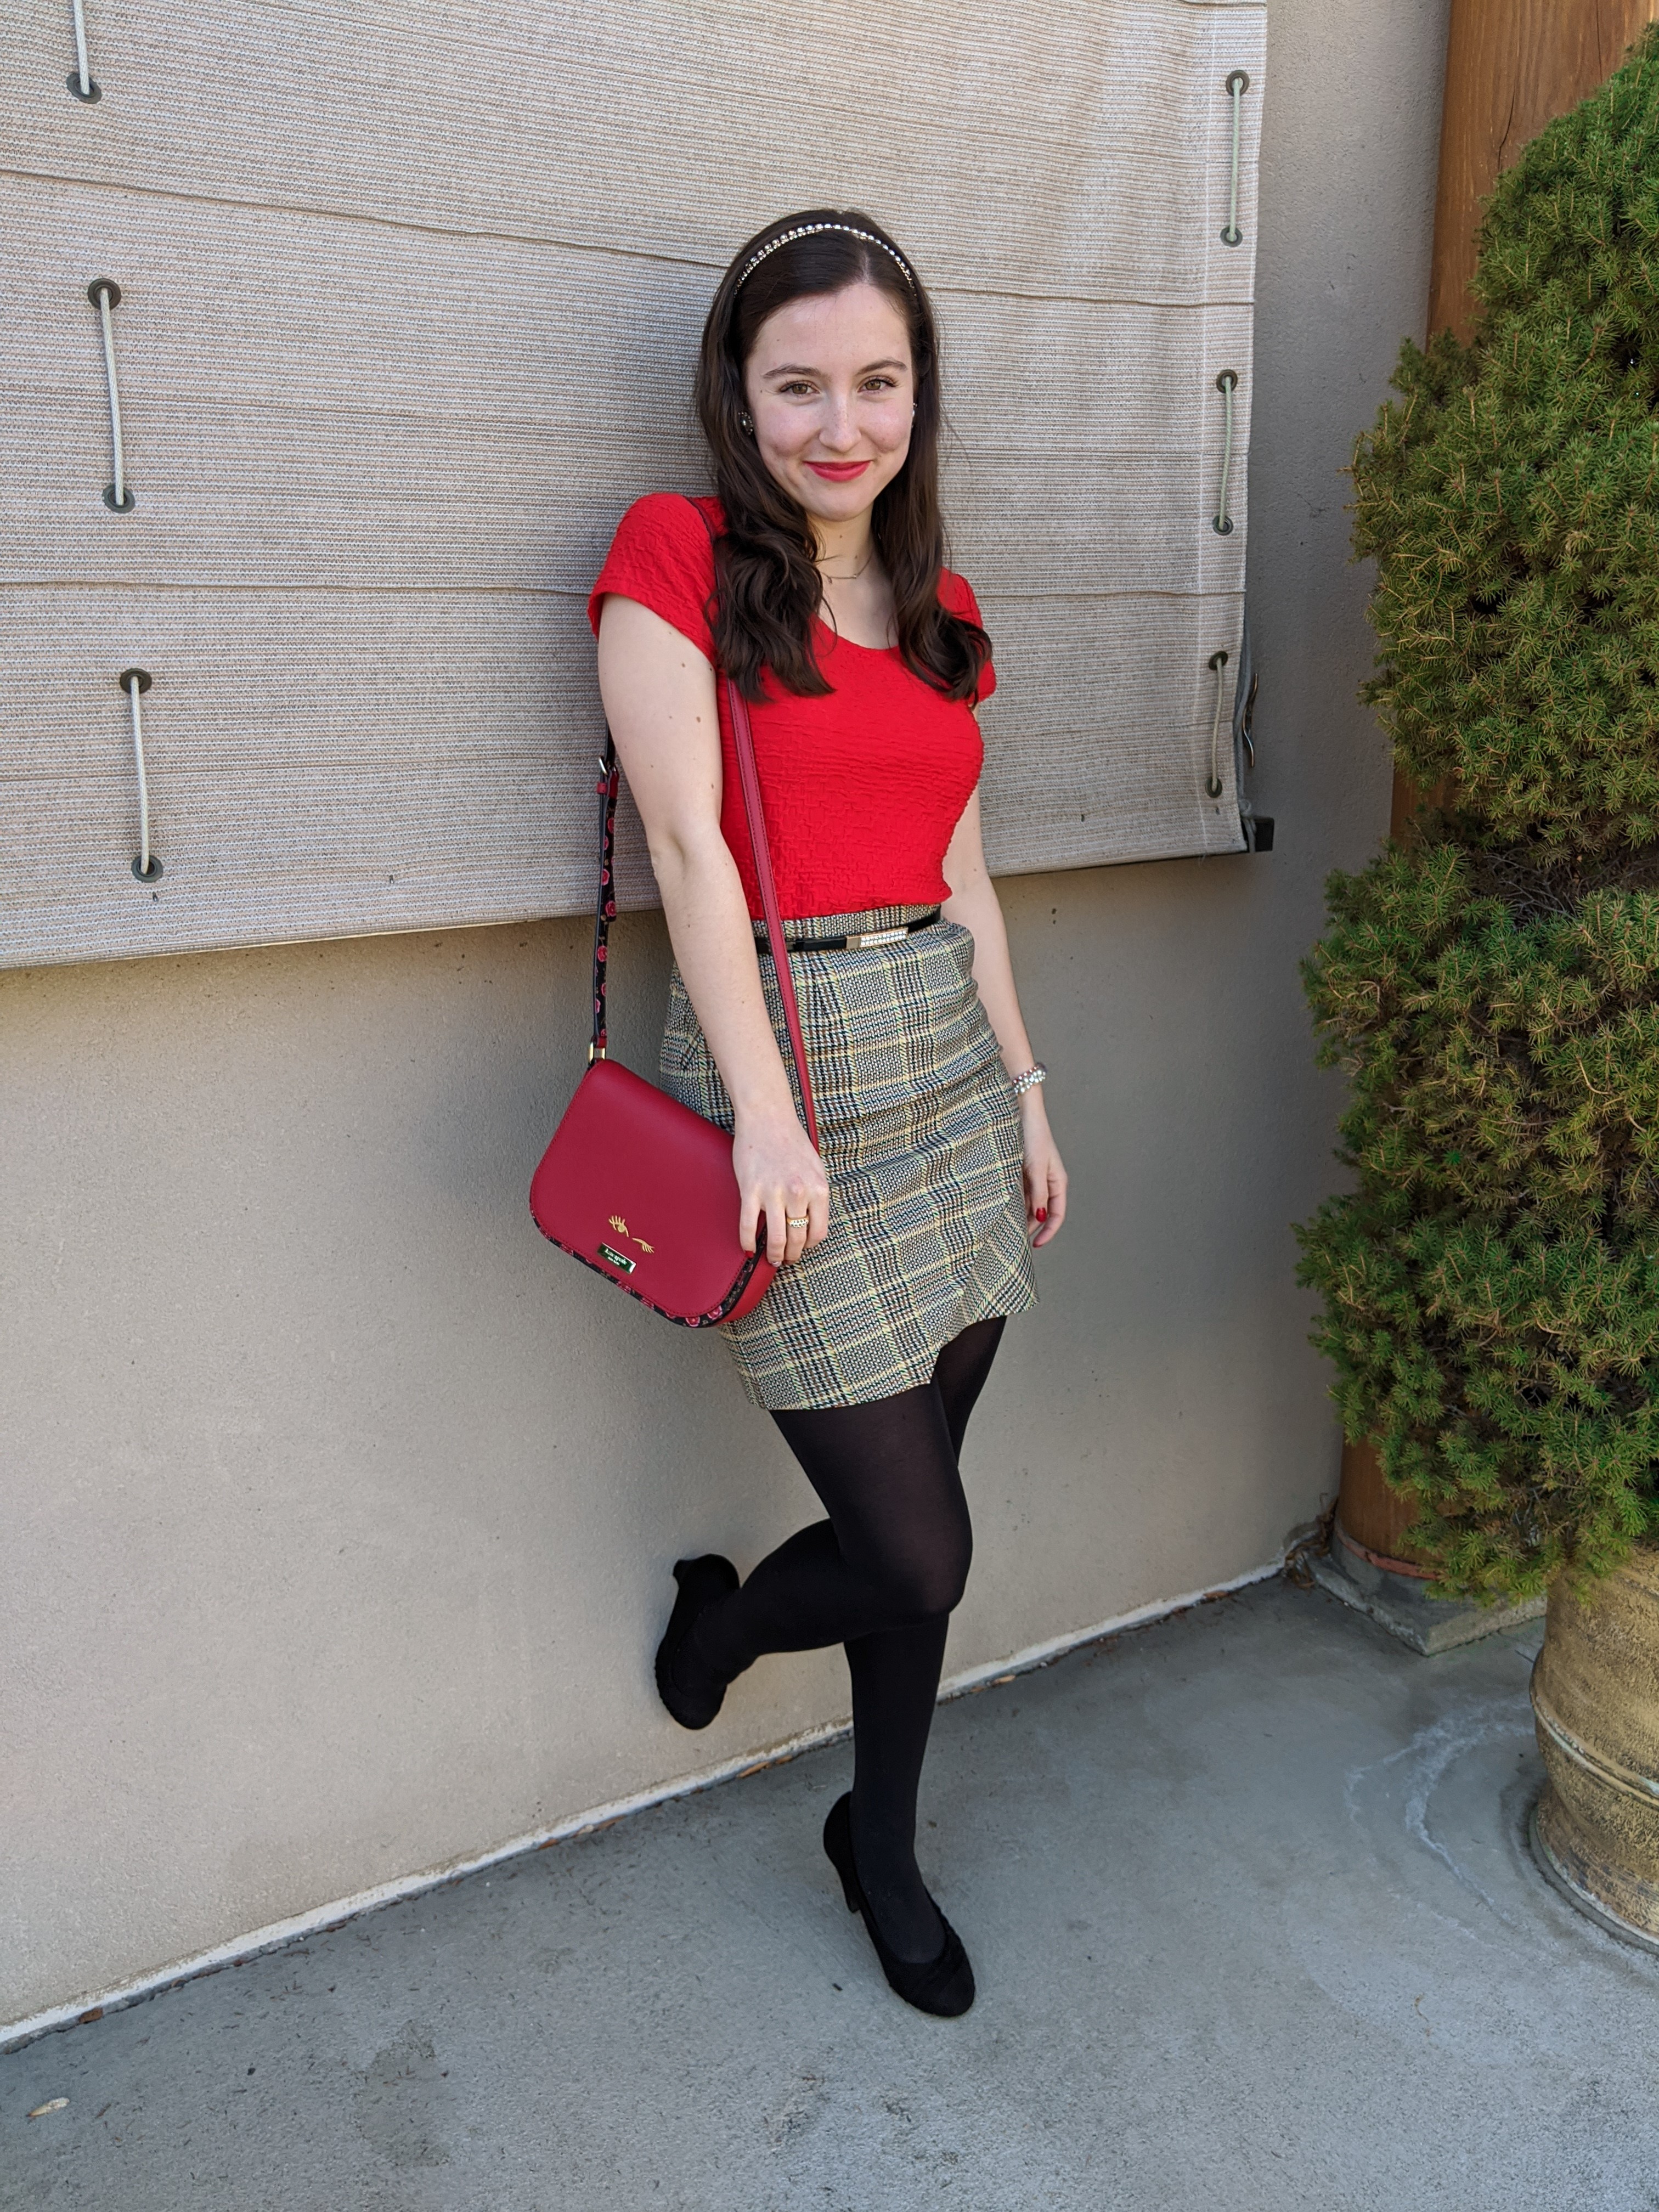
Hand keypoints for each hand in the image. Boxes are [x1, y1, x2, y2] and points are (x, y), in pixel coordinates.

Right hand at [732, 1105, 829, 1267]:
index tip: (802, 1248)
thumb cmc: (792, 1142)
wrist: (767, 1118)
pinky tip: (749, 1249)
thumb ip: (816, 1196)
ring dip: (773, 1255)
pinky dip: (748, 1243)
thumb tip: (811, 1222)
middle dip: (791, 1255)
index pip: (818, 1232)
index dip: (809, 1246)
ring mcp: (773, 1193)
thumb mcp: (816, 1169)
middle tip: (785, 1259)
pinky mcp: (750, 1190)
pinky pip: (749, 1226)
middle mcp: (798, 1193)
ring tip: (770, 1258)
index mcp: (818, 1189)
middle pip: (797, 1239)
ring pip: (775, 1239)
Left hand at [1019, 1092, 1066, 1247]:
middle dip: (1031, 1227)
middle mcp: (1047, 1181)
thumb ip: (1037, 1193)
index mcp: (1057, 1181)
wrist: (1019, 1110)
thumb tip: (1038, 1217)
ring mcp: (1034, 1176)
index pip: (1057, 1214)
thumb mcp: (1035, 1167)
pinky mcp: (1021, 1170)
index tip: (1036, 1245)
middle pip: (1041, 1212)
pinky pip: (1019, 1193)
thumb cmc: (1032, 1135)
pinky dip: (1012, 1203)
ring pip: (1028, 1203)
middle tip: (1014, 1241)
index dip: (1048, 1232)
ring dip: (1020, 1215)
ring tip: (1004, 1228)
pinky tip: (1001, 1209)